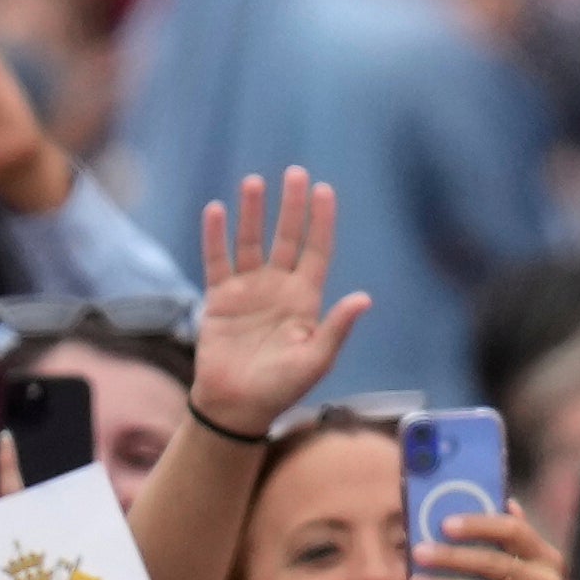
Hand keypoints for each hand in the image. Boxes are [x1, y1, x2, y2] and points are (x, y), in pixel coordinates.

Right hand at [191, 171, 369, 436]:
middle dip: (291, 207)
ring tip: (255, 182)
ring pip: (251, 242)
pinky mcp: (219, 299)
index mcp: (307, 300)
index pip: (316, 251)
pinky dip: (215, 236)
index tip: (325, 191)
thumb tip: (364, 298)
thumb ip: (337, 327)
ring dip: (253, 213)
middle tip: (296, 173)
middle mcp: (279, 288)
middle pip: (286, 238)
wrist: (237, 406)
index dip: (321, 222)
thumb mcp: (316, 359)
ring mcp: (248, 291)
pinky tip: (216, 210)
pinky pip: (217, 260)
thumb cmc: (282, 388)